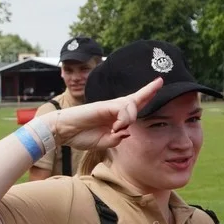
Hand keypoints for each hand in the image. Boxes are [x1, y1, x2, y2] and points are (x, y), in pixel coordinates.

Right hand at [38, 78, 163, 150]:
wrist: (63, 131)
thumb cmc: (81, 136)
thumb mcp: (104, 142)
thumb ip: (117, 138)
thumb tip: (127, 131)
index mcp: (114, 117)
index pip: (133, 106)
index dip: (146, 96)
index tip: (158, 84)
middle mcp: (113, 109)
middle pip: (135, 98)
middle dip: (149, 90)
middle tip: (160, 81)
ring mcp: (109, 106)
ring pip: (131, 106)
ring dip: (129, 118)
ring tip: (117, 129)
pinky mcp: (104, 105)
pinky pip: (122, 109)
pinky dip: (123, 119)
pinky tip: (116, 126)